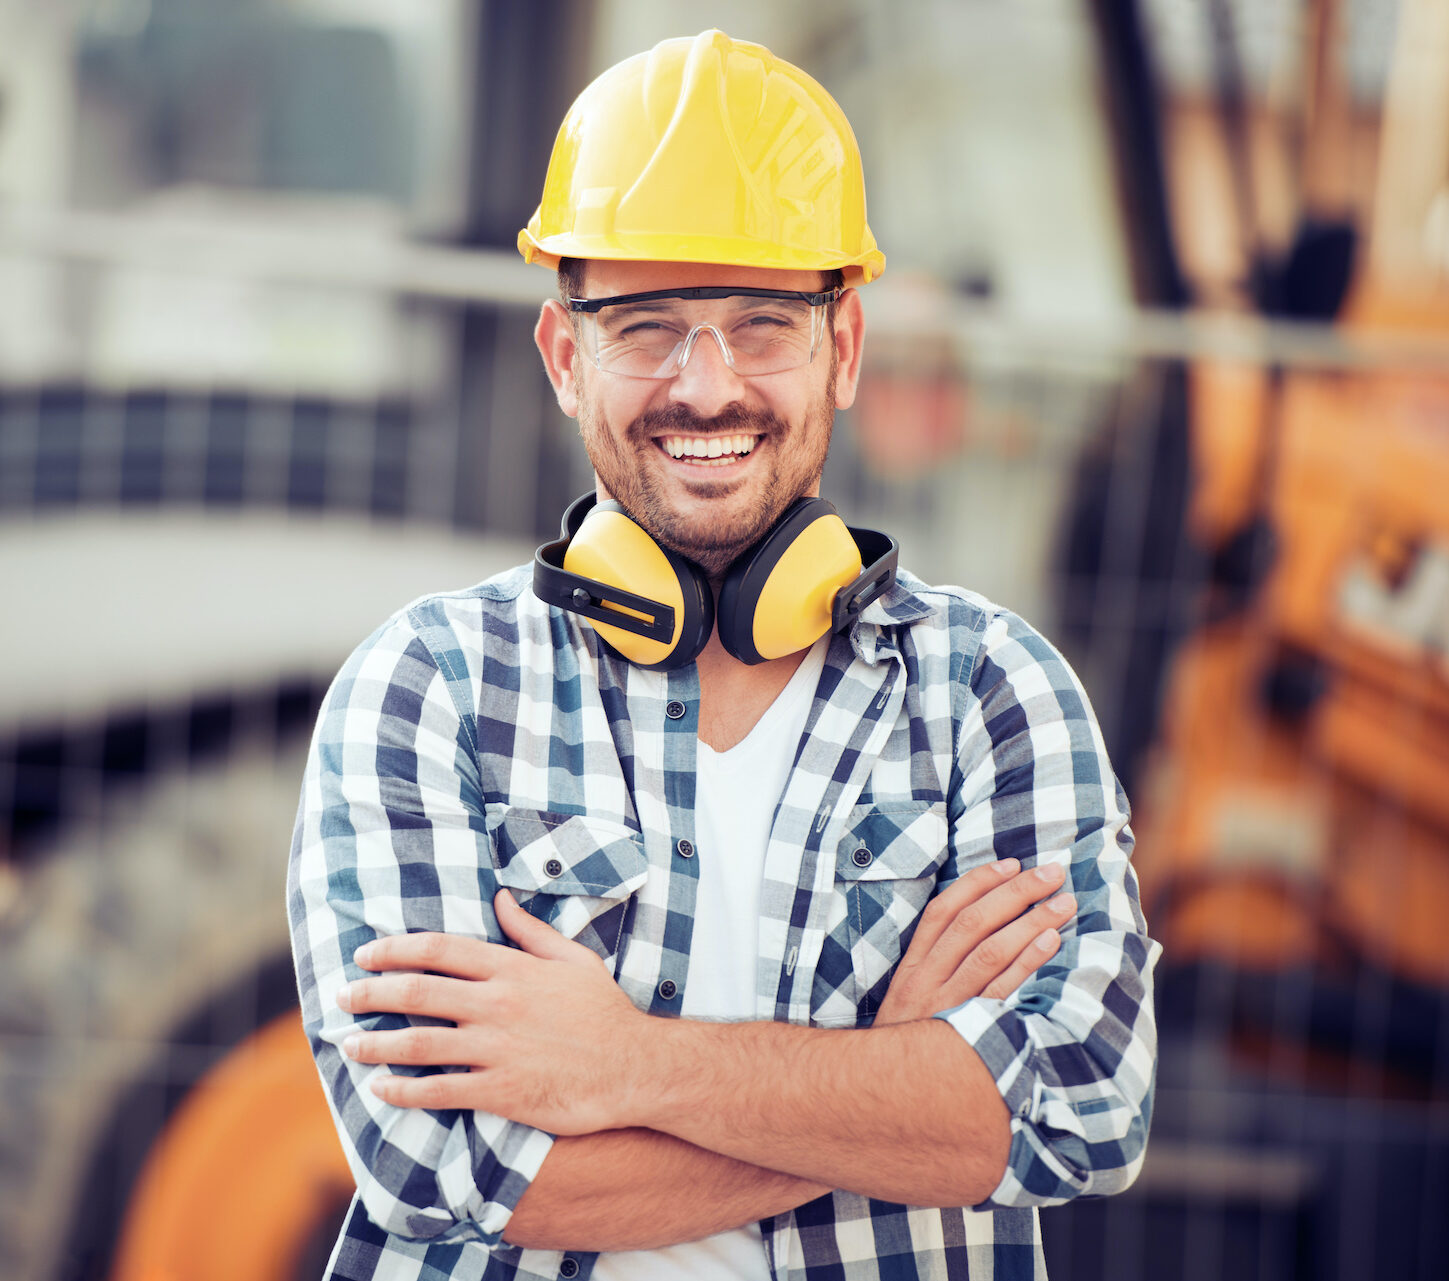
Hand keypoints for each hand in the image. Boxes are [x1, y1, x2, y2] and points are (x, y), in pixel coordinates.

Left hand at [338, 890, 648, 1133]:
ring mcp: (498, 1048)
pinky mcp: (502, 1091)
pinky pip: (440, 1091)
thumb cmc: (604, 1011)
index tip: (364, 954)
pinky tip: (381, 1089)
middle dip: (370, 993)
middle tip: (342, 998)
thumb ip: (530, 930)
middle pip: (417, 992)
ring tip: (350, 1045)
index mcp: (512, 968)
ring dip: (376, 1043)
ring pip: (419, 1043)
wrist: (635, 1067)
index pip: (439, 949)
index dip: (394, 949)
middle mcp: (499, 1004)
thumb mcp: (573, 958)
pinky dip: (404, 1091)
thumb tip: (500, 898)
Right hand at [873, 858, 1073, 1025]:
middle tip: (1052, 873)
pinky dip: (1027, 962)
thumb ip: (939, 963)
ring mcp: (947, 1004)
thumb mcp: (912, 997)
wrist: (886, 1093)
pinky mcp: (967, 1030)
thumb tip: (983, 924)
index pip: (944, 911)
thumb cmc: (911, 1039)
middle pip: (973, 923)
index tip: (1011, 863)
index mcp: (913, 966)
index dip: (978, 882)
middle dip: (1015, 892)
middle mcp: (927, 979)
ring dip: (1030, 922)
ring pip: (990, 951)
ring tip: (1063, 903)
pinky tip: (1051, 942)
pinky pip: (1001, 990)